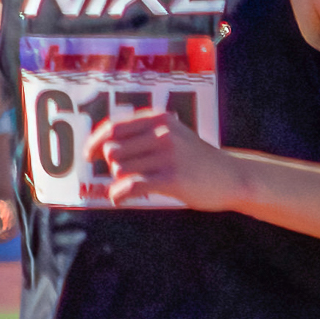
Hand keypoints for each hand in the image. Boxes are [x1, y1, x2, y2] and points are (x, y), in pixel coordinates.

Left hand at [92, 108, 238, 210]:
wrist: (231, 177)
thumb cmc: (195, 159)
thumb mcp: (174, 134)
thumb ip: (143, 133)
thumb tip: (102, 144)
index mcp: (160, 119)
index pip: (114, 127)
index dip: (95, 142)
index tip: (88, 155)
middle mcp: (163, 133)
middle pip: (113, 151)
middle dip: (114, 165)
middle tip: (128, 174)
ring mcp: (168, 155)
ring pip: (120, 169)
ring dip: (120, 181)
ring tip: (133, 186)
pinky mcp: (172, 178)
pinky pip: (131, 186)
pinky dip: (118, 195)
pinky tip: (119, 199)